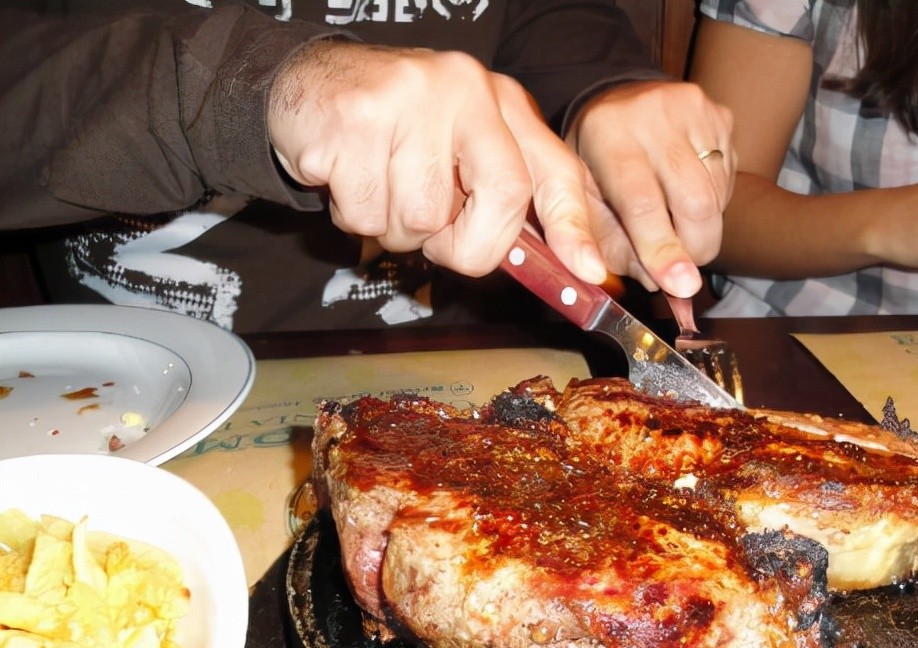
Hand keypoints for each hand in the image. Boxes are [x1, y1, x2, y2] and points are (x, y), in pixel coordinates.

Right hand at [267, 39, 607, 283]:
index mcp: (500, 100)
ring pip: (423, 220)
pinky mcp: (354, 121)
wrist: (306, 83)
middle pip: (501, 200)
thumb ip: (503, 197)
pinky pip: (367, 215)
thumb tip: (559, 266)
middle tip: (436, 234)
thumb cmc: (396, 131)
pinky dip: (354, 216)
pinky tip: (348, 178)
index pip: (554, 169)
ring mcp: (408, 101)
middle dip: (469, 243)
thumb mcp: (461, 150)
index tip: (589, 272)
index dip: (574, 225)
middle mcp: (464, 89)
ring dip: (397, 228)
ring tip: (380, 185)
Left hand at [567, 80, 734, 297]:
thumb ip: (612, 245)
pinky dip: (712, 205)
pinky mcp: (721, 116)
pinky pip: (728, 181)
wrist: (618, 103)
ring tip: (674, 221)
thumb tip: (657, 284)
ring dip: (702, 228)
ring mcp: (694, 110)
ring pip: (717, 197)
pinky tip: (685, 194)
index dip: (663, 249)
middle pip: (695, 202)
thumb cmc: (596, 164)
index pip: (642, 202)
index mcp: (607, 133)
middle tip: (681, 268)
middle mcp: (653, 113)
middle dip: (694, 249)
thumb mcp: (584, 202)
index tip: (680, 287)